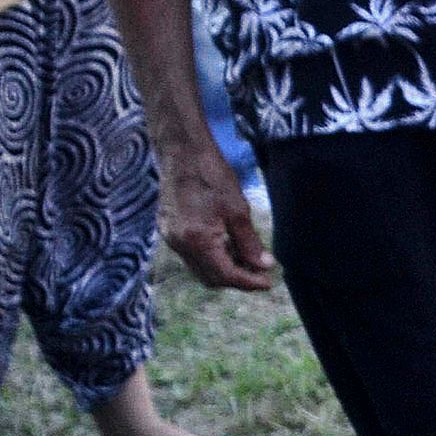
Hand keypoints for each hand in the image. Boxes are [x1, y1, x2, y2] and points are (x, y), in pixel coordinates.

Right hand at [159, 139, 275, 292]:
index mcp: (198, 242)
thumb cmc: (213, 176)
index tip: (268, 283)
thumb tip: (264, 265)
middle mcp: (180, 246)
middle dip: (236, 280)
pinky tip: (227, 246)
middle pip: (210, 278)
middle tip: (260, 272)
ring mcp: (170, 239)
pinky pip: (190, 254)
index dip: (249, 283)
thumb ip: (250, 242)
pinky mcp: (167, 230)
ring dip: (223, 269)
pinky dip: (210, 257)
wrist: (181, 153)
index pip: (226, 275)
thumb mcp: (238, 210)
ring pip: (199, 268)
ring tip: (247, 259)